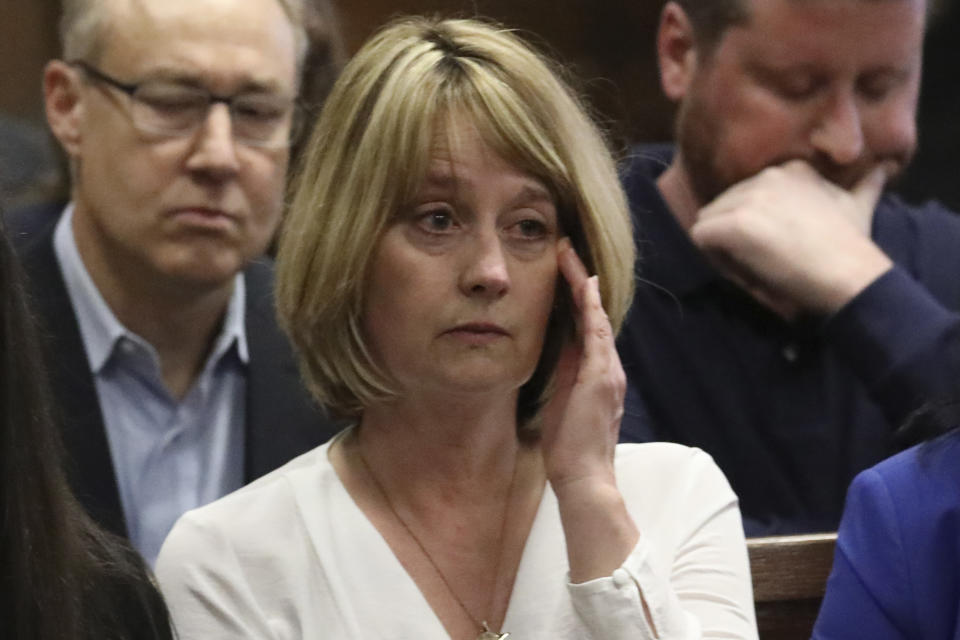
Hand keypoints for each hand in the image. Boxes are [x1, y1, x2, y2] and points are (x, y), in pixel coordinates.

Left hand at [539, 239, 624, 491]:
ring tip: (567, 255)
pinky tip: (583, 285)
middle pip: (592, 313)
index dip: (575, 297)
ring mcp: (608, 371)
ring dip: (581, 284)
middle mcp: (609, 367)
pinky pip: (596, 334)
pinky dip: (590, 308)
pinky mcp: (601, 378)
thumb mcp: (562, 403)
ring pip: (595, 316)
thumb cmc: (570, 448)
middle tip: (564, 249)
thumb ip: (565, 375)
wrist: (585, 478)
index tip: (562, 271)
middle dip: (579, 280)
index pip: (585, 325)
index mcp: (597, 374)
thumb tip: (558, 349)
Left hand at [690, 160, 893, 317]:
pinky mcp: (733, 224)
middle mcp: (766, 176)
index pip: (748, 195)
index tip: (777, 246)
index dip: (754, 224)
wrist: (851, 274)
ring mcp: (748, 199)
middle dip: (733, 234)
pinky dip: (715, 259)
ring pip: (710, 222)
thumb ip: (865, 185)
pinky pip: (701, 239)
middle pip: (725, 207)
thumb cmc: (854, 247)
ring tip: (756, 267)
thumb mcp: (859, 205)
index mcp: (791, 170)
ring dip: (723, 247)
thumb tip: (885, 168)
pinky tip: (744, 271)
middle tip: (762, 261)